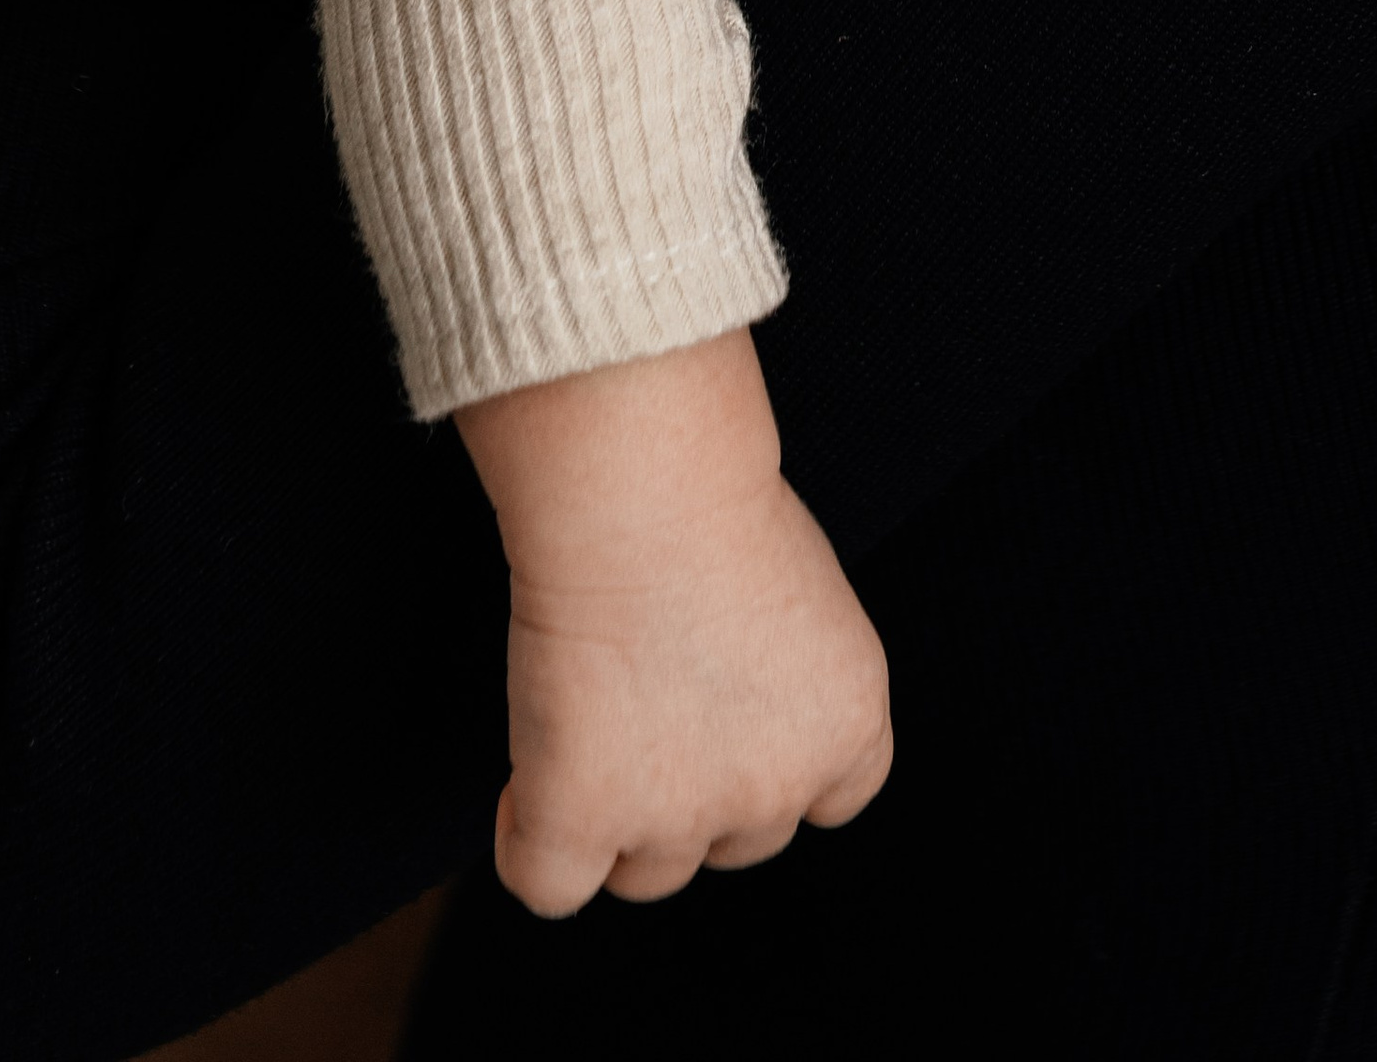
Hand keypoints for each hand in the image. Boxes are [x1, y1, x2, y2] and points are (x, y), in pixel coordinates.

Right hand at [456, 333, 894, 917]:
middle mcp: (779, 789)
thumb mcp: (805, 598)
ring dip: (615, 814)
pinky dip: (526, 841)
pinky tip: (527, 779)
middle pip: (732, 840)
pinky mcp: (584, 821)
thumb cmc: (713, 505)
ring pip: (644, 870)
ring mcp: (681, 818)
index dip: (772, 761)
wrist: (644, 492)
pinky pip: (548, 884)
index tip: (729, 714)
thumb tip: (727, 714)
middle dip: (692, 787)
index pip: (831, 799)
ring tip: (590, 710)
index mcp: (850, 724)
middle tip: (647, 692)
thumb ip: (786, 680)